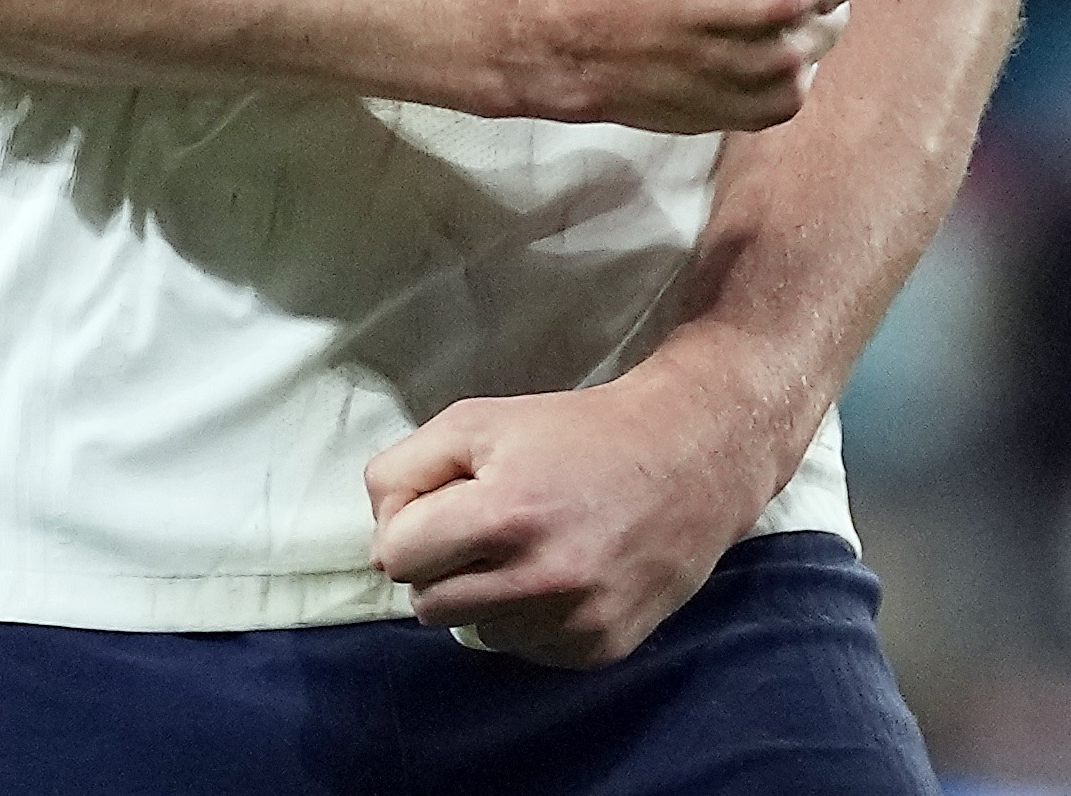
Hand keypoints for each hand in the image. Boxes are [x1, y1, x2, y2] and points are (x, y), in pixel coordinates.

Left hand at [366, 369, 772, 667]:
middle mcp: (539, 578)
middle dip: (442, 565)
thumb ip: (406, 467)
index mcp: (503, 513)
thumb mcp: (479, 420)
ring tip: (530, 548)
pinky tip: (564, 574)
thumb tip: (381, 529)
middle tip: (484, 526)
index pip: (394, 556)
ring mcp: (573, 622)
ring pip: (474, 630)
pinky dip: (531, 618)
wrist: (689, 458)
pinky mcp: (599, 650)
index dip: (408, 526)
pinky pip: (526, 649)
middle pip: (426, 604)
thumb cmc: (575, 432)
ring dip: (486, 594)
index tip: (442, 504)